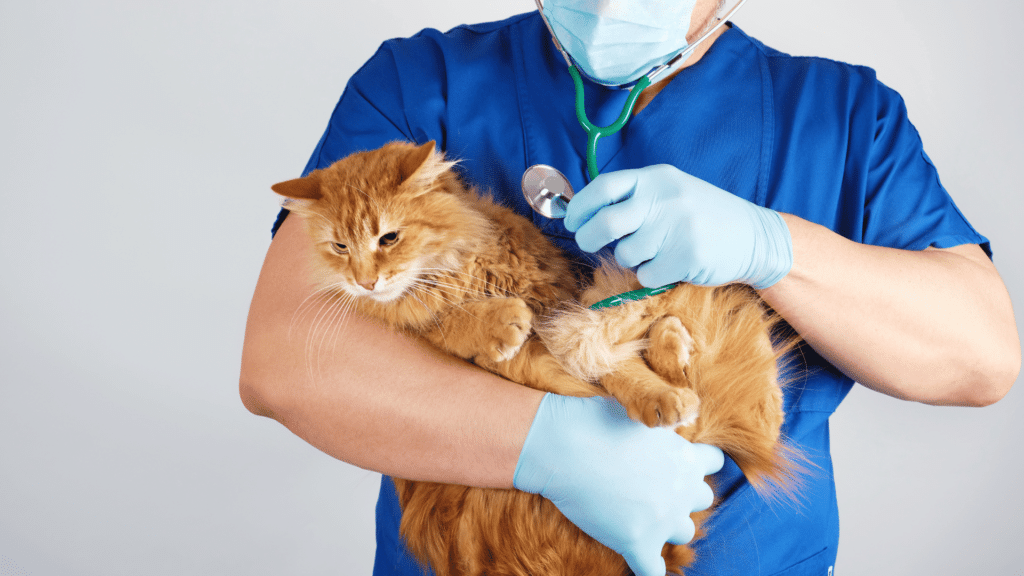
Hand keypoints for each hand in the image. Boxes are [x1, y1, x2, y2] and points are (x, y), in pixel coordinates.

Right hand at [514, 394, 723, 575]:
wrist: (565, 446)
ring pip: (684, 533)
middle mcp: (682, 490)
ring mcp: (662, 520)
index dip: (697, 462)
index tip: (678, 462)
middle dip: (682, 493)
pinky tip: (640, 563)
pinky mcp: (637, 543)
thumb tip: (660, 429)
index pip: (714, 461)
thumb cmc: (594, 421)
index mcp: (685, 456)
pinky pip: (653, 571)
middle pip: (702, 499)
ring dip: (667, 526)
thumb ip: (659, 430)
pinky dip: (649, 569)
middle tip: (654, 486)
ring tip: (643, 517)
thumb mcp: (638, 414)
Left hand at [563, 165, 792, 289]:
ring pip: (626, 254)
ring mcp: (676, 227)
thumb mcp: (671, 191)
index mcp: (656, 178)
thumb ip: (634, 197)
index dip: (580, 206)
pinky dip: (653, 275)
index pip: (604, 186)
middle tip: (589, 243)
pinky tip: (673, 263)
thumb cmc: (702, 215)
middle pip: (605, 223)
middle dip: (589, 237)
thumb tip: (584, 214)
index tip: (571, 220)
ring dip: (632, 258)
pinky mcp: (686, 257)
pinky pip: (647, 275)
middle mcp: (664, 198)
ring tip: (656, 250)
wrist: (754, 236)